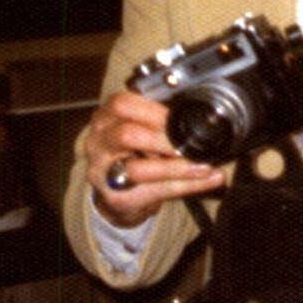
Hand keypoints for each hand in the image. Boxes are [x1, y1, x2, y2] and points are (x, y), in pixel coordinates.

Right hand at [83, 90, 225, 227]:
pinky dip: (183, 185)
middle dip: (164, 138)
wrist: (114, 191)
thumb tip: (205, 114)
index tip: (181, 116)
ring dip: (176, 167)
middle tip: (191, 142)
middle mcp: (97, 143)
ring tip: (204, 164)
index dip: (154, 110)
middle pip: (126, 135)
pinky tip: (204, 179)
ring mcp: (102, 173)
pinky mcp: (115, 198)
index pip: (122, 104)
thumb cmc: (132, 151)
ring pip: (138, 170)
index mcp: (105, 117)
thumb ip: (160, 118)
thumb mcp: (139, 128)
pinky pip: (153, 191)